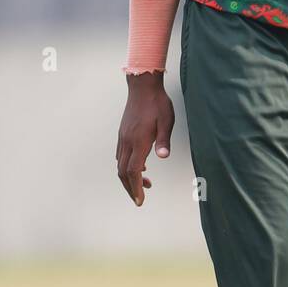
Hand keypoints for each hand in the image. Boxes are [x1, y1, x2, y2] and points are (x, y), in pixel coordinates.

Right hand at [116, 71, 174, 205]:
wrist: (142, 87)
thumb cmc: (157, 103)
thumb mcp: (166, 121)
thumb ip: (164, 140)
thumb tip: (163, 156)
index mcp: (139, 141)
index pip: (134, 171)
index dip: (136, 188)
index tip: (140, 200)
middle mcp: (127, 142)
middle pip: (123, 172)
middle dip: (130, 188)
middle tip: (139, 199)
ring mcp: (123, 138)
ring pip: (121, 165)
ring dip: (129, 178)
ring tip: (145, 183)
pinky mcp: (123, 134)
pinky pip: (122, 156)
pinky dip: (128, 166)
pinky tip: (141, 166)